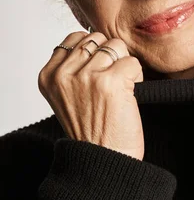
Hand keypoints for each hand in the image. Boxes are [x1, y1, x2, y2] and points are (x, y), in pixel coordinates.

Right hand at [38, 31, 144, 159]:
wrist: (105, 161)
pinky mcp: (111, 81)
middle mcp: (64, 74)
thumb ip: (72, 68)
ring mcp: (87, 76)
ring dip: (124, 66)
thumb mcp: (67, 97)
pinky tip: (130, 94)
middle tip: (111, 83)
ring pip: (116, 46)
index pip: (74, 38)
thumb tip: (94, 39)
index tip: (98, 73)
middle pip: (97, 38)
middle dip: (109, 56)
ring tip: (120, 89)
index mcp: (49, 76)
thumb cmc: (91, 131)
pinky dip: (138, 75)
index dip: (93, 51)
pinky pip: (132, 61)